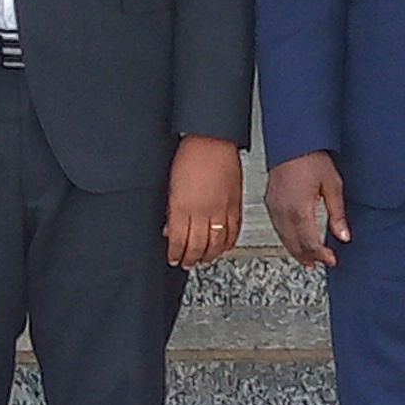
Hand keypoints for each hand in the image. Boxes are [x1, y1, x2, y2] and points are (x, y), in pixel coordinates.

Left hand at [165, 136, 243, 269]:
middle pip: (197, 247)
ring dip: (209, 255)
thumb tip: (169, 229)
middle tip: (186, 263)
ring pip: (217, 244)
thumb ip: (172, 211)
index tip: (173, 259)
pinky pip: (233, 232)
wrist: (212, 141)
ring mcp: (221, 211)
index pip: (178, 241)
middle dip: (190, 259)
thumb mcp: (172, 185)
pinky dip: (228, 243)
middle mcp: (202, 212)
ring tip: (203, 259)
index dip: (175, 254)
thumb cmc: (190, 157)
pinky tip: (223, 247)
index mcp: (183, 207)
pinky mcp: (235, 206)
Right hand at [265, 153, 349, 268]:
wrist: (292, 142)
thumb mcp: (333, 185)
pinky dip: (287, 240)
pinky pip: (278, 229)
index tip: (332, 260)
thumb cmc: (312, 158)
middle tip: (322, 263)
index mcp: (300, 210)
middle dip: (309, 257)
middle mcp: (283, 212)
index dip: (322, 255)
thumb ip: (337, 214)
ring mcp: (274, 208)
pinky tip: (295, 242)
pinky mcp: (270, 203)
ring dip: (297, 252)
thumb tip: (344, 236)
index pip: (310, 243)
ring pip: (284, 239)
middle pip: (296, 245)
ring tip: (309, 260)